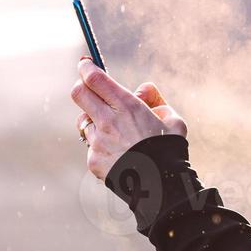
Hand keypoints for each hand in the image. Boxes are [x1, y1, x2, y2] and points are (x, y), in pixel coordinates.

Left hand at [70, 57, 188, 179]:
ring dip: (93, 121)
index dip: (86, 68)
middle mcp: (108, 121)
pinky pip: (92, 147)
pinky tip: (119, 155)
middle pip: (78, 94)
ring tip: (113, 132)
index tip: (85, 64)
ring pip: (84, 122)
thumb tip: (141, 90)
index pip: (95, 78)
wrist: (161, 186)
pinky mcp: (93, 160)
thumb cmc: (170, 150)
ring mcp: (98, 141)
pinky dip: (102, 147)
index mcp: (128, 106)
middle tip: (88, 88)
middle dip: (81, 87)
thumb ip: (155, 99)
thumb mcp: (172, 119)